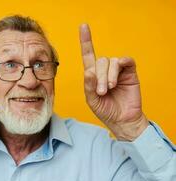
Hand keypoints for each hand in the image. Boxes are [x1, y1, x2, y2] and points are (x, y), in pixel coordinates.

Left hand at [79, 24, 148, 140]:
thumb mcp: (92, 100)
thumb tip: (89, 71)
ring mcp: (117, 70)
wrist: (122, 120)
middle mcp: (104, 70)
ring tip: (109, 89)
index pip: (88, 55)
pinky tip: (117, 79)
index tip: (83, 26)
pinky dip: (119, 67)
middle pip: (99, 61)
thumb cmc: (106, 110)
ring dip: (108, 76)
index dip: (86, 41)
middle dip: (99, 77)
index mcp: (93, 75)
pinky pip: (124, 61)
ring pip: (110, 62)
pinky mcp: (129, 71)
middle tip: (102, 91)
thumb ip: (89, 86)